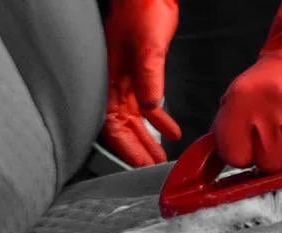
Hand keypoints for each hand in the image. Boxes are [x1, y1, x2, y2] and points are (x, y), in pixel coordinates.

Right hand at [101, 0, 180, 166]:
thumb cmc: (141, 12)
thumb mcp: (148, 47)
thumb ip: (150, 77)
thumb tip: (152, 108)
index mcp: (108, 81)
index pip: (112, 125)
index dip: (125, 148)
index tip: (139, 165)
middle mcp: (114, 85)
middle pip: (123, 129)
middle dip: (137, 151)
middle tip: (152, 169)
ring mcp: (126, 82)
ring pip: (134, 121)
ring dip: (148, 140)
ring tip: (160, 158)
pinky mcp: (140, 77)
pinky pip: (147, 106)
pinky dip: (160, 121)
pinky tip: (173, 132)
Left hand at [212, 55, 281, 173]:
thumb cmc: (272, 84)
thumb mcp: (238, 99)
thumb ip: (225, 133)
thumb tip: (209, 170)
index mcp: (241, 101)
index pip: (237, 157)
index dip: (245, 154)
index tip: (251, 142)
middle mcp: (271, 106)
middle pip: (272, 165)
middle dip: (277, 155)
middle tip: (281, 131)